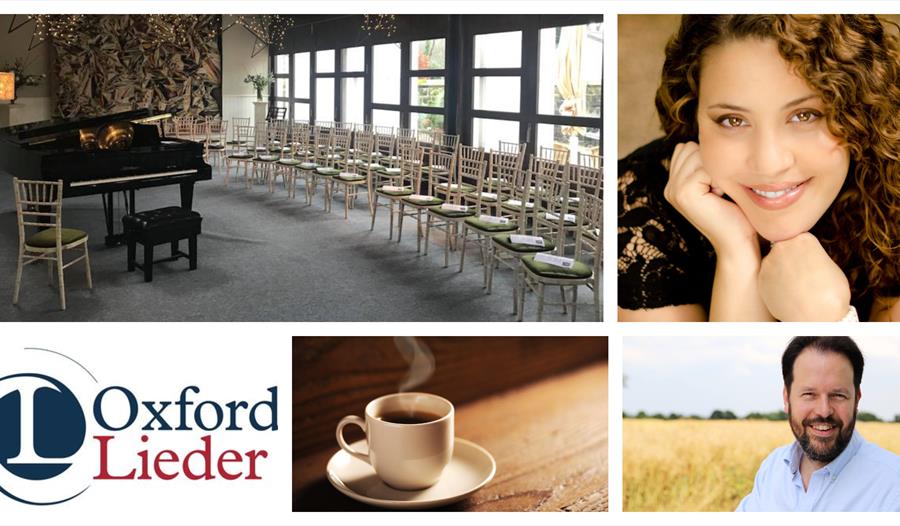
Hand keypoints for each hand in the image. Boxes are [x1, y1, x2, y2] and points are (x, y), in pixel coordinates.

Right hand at [664, 142, 756, 258]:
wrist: (738, 243)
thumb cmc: (737, 214)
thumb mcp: (720, 183)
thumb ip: (707, 163)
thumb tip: (710, 136)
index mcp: (675, 183)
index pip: (688, 147)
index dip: (710, 161)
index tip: (718, 187)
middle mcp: (670, 186)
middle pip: (691, 148)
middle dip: (712, 164)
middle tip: (720, 192)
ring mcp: (674, 190)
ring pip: (698, 155)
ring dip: (716, 171)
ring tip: (720, 194)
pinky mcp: (683, 193)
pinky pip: (705, 167)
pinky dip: (719, 179)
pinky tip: (721, 197)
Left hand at [758, 233, 850, 320]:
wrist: (817, 317)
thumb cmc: (831, 293)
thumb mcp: (828, 265)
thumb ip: (811, 255)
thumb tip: (803, 258)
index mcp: (802, 239)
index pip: (799, 239)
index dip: (805, 253)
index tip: (810, 263)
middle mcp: (781, 247)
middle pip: (784, 249)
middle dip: (790, 260)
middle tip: (802, 276)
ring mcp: (768, 263)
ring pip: (774, 264)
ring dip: (781, 272)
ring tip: (796, 288)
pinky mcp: (760, 280)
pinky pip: (768, 279)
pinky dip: (775, 285)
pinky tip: (787, 295)